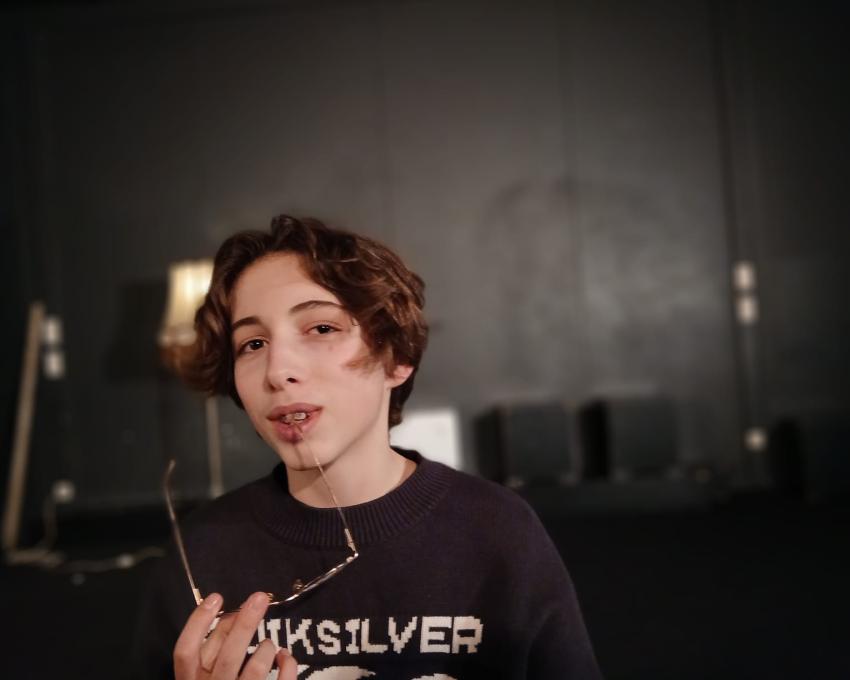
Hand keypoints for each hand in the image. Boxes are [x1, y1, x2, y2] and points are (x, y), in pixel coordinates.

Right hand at [173, 591, 297, 679]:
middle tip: (259, 599)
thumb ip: (215, 647)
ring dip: (266, 648)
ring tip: (268, 644)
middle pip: (227, 656)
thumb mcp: (206, 675)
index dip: (198, 623)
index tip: (216, 597)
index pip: (185, 652)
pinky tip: (285, 656)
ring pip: (254, 670)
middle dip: (245, 624)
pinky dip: (287, 665)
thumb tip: (234, 615)